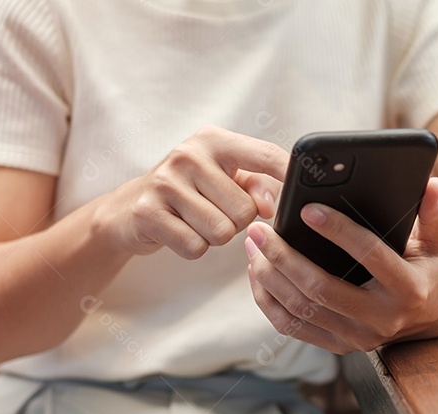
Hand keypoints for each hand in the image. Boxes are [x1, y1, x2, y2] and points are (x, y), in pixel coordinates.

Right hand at [94, 126, 286, 258]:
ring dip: (214, 237)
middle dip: (237, 222)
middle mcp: (188, 154)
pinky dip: (193, 248)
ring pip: (222, 232)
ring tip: (195, 221)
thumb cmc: (190, 192)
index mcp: (214, 140)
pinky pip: (196, 247)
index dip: (291, 175)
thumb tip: (273, 205)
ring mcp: (165, 182)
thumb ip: (257, 185)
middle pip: (245, 210)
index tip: (309, 189)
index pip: (266, 156)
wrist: (128, 209)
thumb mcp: (225, 179)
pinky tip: (179, 231)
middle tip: (213, 212)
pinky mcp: (148, 212)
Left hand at [244, 177, 437, 352]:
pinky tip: (258, 273)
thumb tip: (432, 183)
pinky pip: (293, 327)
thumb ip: (433, 213)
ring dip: (271, 277)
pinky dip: (269, 301)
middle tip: (259, 229)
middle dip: (285, 257)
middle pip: (321, 289)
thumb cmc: (428, 269)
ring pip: (302, 309)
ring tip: (253, 246)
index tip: (306, 209)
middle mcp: (383, 319)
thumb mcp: (437, 242)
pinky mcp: (339, 346)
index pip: (369, 255)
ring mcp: (358, 338)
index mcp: (408, 289)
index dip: (337, 231)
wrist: (430, 317)